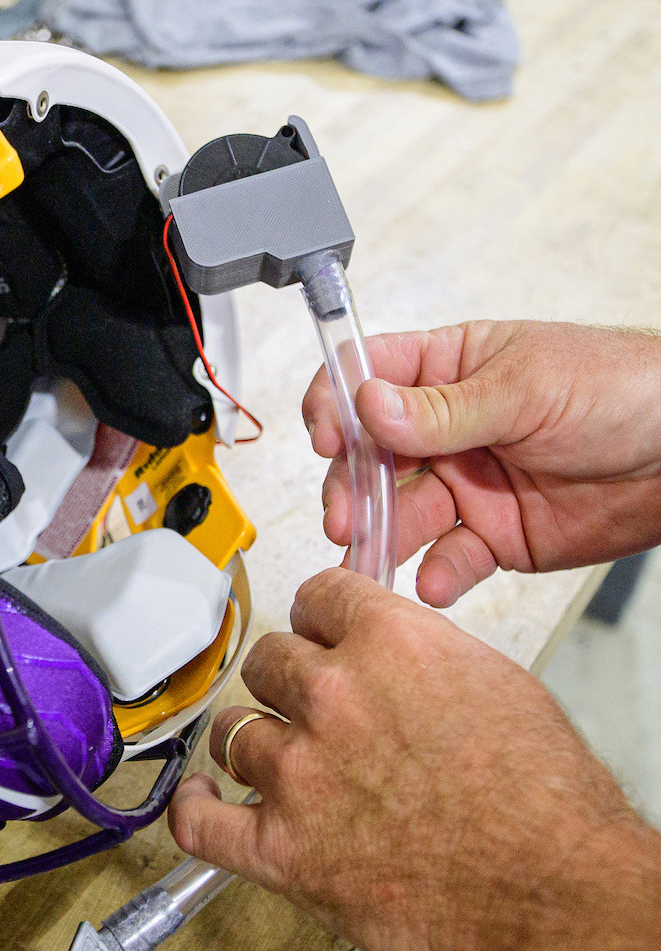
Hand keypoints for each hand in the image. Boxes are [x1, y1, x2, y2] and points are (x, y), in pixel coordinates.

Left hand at [168, 568, 645, 950]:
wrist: (550, 896)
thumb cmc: (543, 803)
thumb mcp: (494, 684)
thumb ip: (419, 656)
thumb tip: (380, 654)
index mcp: (388, 643)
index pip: (316, 598)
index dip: (319, 620)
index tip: (320, 636)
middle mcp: (332, 696)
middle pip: (268, 661)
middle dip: (289, 683)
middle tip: (315, 712)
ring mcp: (298, 772)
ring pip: (234, 732)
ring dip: (256, 745)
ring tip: (284, 764)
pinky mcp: (280, 847)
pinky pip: (200, 821)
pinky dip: (195, 807)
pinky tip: (206, 797)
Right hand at [302, 321, 660, 606]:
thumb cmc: (623, 390)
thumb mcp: (527, 389)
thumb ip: (442, 409)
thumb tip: (367, 406)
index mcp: (448, 370)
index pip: (367, 376)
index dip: (336, 404)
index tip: (327, 437)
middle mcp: (447, 430)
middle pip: (370, 458)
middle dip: (350, 488)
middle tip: (345, 517)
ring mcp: (466, 485)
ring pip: (400, 514)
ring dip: (380, 536)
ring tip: (371, 557)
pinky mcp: (492, 537)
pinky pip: (449, 558)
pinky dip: (437, 574)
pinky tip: (437, 581)